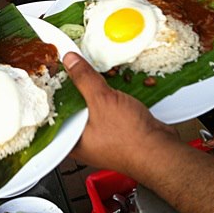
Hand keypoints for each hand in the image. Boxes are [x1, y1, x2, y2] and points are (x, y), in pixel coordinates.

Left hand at [62, 52, 177, 173]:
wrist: (161, 151)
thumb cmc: (131, 140)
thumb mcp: (102, 100)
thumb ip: (84, 79)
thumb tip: (70, 61)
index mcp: (71, 140)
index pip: (53, 112)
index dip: (53, 92)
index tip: (53, 72)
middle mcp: (83, 141)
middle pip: (71, 107)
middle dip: (73, 88)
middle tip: (70, 68)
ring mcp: (101, 137)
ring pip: (91, 108)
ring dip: (93, 91)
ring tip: (89, 73)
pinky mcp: (117, 131)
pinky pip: (107, 110)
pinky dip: (108, 97)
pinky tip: (110, 85)